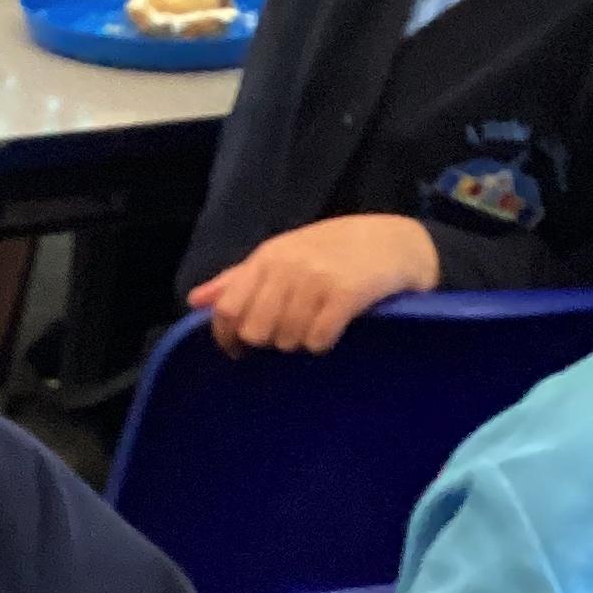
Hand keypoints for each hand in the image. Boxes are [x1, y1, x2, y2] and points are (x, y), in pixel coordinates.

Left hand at [187, 216, 441, 355]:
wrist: (396, 242)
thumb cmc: (334, 251)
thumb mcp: (283, 255)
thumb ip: (237, 279)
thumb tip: (195, 300)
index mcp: (267, 258)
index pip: (227, 310)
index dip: (228, 338)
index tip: (240, 350)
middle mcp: (288, 267)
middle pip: (255, 332)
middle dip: (269, 341)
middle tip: (290, 331)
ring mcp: (317, 280)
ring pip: (286, 341)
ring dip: (300, 341)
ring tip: (317, 322)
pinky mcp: (345, 295)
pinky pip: (317, 340)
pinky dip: (324, 342)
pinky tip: (334, 328)